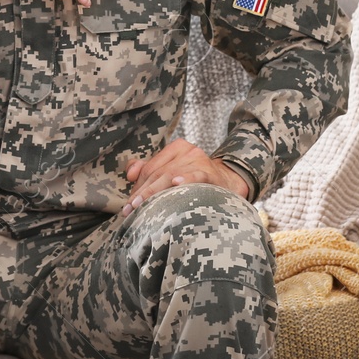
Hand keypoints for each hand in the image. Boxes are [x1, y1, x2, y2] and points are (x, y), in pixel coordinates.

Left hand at [121, 138, 251, 216]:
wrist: (230, 183)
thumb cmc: (197, 181)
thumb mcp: (174, 171)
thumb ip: (150, 170)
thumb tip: (129, 174)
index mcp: (175, 148)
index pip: (150, 168)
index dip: (137, 187)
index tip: (128, 206)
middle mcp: (186, 150)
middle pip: (157, 172)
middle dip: (142, 193)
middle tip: (131, 210)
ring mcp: (199, 160)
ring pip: (170, 175)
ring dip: (155, 193)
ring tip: (143, 207)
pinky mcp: (210, 172)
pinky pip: (195, 175)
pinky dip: (185, 179)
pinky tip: (176, 184)